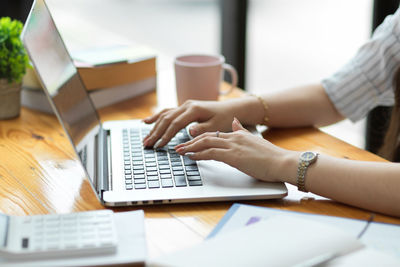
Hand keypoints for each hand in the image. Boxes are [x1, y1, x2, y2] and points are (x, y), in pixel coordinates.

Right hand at [143, 98, 260, 147]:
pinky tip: (146, 122)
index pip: (175, 123)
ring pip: (164, 115)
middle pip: (166, 119)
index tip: (159, 145)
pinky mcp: (184, 108)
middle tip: (147, 144)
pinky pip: (167, 112)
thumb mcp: (216, 125)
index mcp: (194, 110)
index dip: (166, 135)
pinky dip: (156, 117)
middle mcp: (187, 105)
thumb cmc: (224, 118)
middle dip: (156, 133)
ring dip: (153, 127)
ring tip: (145, 139)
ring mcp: (184, 106)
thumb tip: (189, 131)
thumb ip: (202, 128)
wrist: (230, 109)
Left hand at [175, 118, 298, 182]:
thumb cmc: (271, 156)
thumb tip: (235, 123)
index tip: (189, 142)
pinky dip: (198, 154)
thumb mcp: (254, 139)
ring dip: (190, 147)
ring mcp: (233, 146)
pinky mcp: (234, 156)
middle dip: (190, 142)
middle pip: (206, 137)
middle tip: (178, 146)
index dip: (199, 138)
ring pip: (205, 143)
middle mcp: (233, 138)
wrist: (282, 162)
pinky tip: (191, 157)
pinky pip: (211, 153)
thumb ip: (242, 131)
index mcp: (238, 135)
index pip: (214, 134)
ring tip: (179, 151)